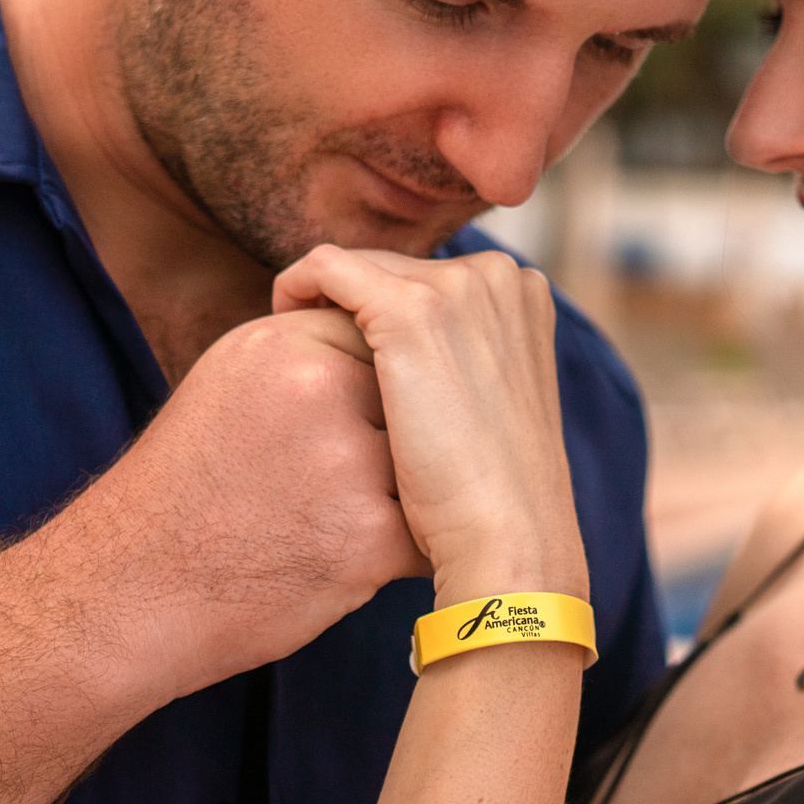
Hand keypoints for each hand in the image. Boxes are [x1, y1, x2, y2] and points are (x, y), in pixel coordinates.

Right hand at [65, 307, 425, 698]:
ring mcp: (348, 461)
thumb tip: (380, 348)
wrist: (125, 592)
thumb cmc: (181, 493)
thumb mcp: (228, 386)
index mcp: (282, 341)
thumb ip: (303, 357)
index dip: (369, 395)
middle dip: (388, 445)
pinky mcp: (368, 537)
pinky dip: (393, 556)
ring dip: (394, 499)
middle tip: (330, 484)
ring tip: (329, 523)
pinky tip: (340, 563)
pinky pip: (424, 534)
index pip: (379, 341)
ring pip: (422, 470)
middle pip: (408, 404)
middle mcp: (317, 386)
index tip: (335, 432)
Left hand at [271, 246, 586, 607]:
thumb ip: (467, 363)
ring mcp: (457, 288)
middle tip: (318, 356)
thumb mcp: (491, 409)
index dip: (386, 312)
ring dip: (324, 302)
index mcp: (522, 293)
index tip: (356, 352)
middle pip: (395, 267)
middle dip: (354, 305)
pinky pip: (325, 267)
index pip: (432, 277)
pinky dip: (297, 288)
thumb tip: (416, 358)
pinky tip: (281, 324)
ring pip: (358, 265)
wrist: (505, 538)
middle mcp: (497, 275)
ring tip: (296, 349)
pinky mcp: (409, 311)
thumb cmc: (490, 495)